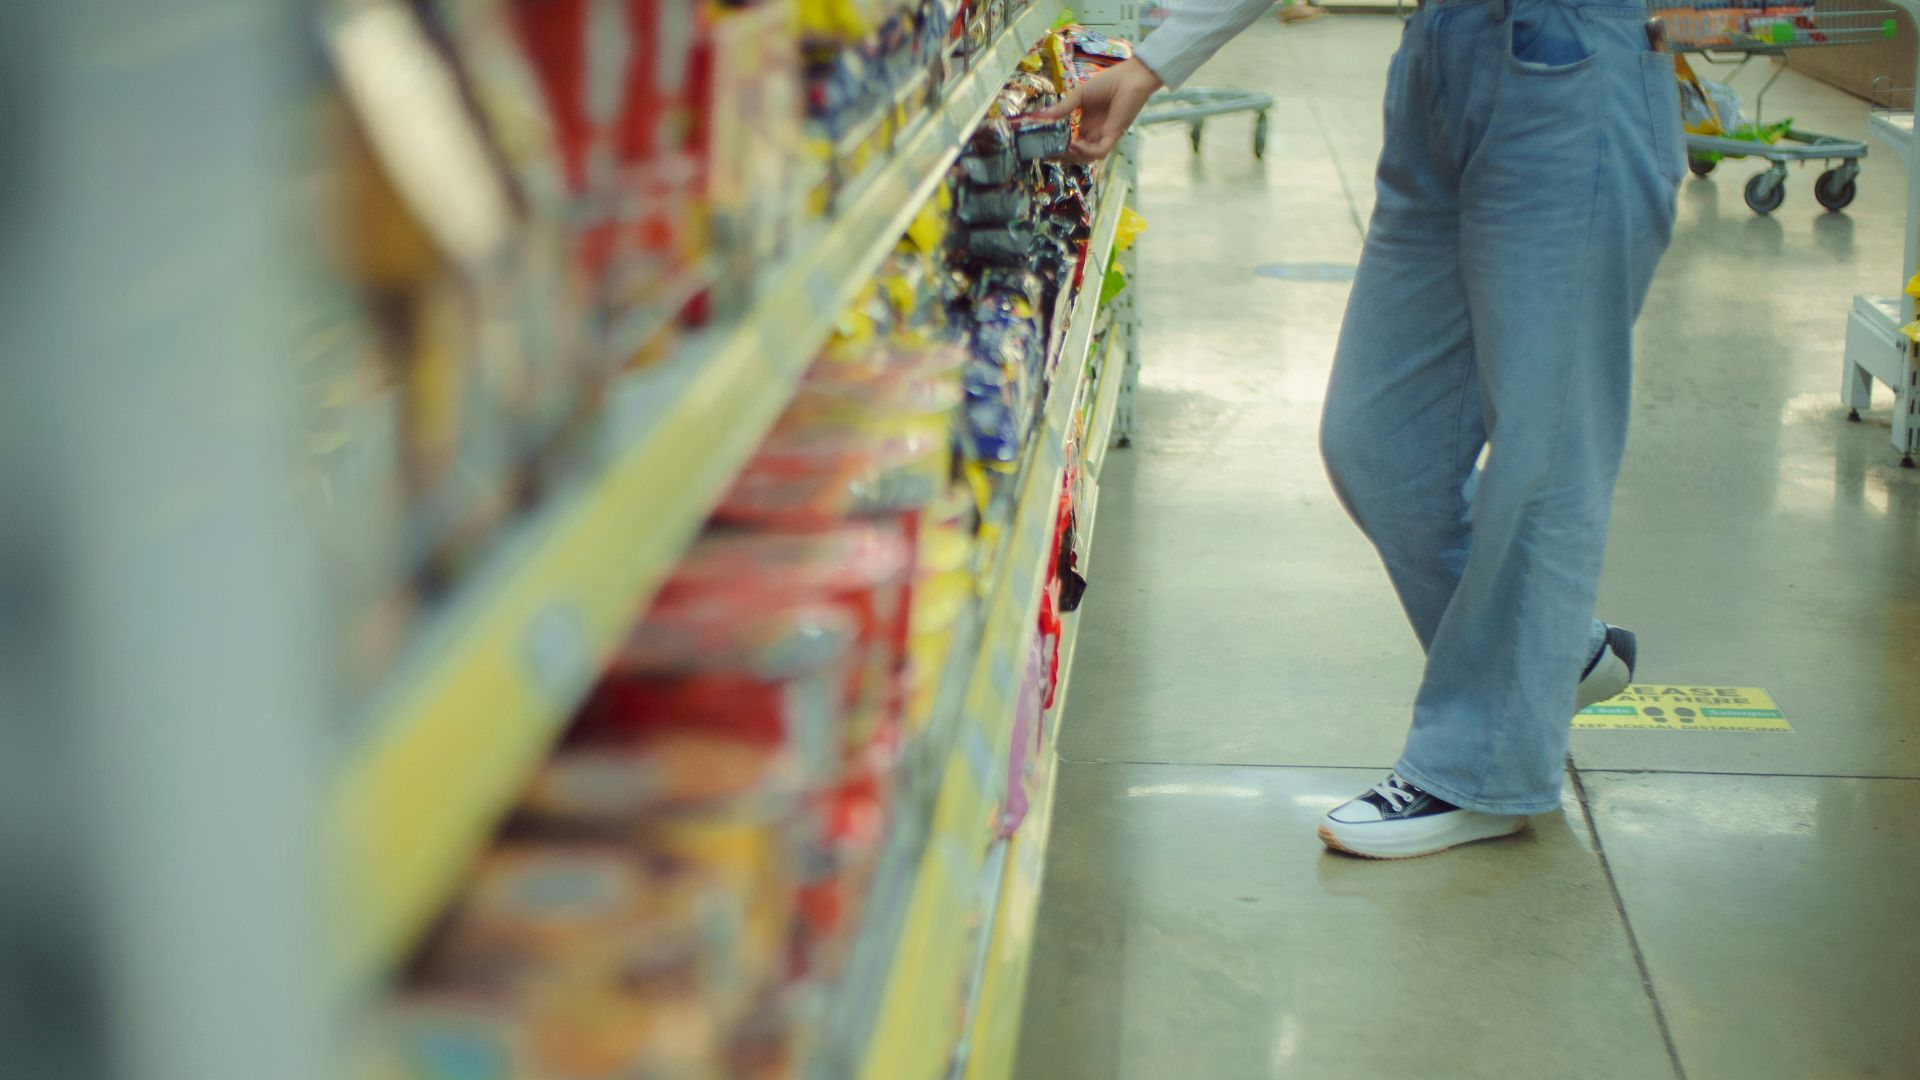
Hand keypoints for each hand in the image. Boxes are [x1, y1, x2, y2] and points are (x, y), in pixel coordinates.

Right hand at [1033, 57, 1162, 162]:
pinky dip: (1087, 152)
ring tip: (1063, 149)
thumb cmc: (1107, 83)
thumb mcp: (1079, 95)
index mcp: (1086, 124)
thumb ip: (1062, 108)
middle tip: (1049, 152)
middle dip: (1063, 155)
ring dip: (1074, 156)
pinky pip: (1100, 152)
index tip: (1043, 145)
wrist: (1129, 77)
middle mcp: (1094, 133)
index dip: (1058, 145)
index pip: (1070, 141)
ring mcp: (1103, 136)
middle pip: (1077, 153)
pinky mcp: (1113, 136)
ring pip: (1088, 157)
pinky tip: (1077, 144)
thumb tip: (1039, 116)